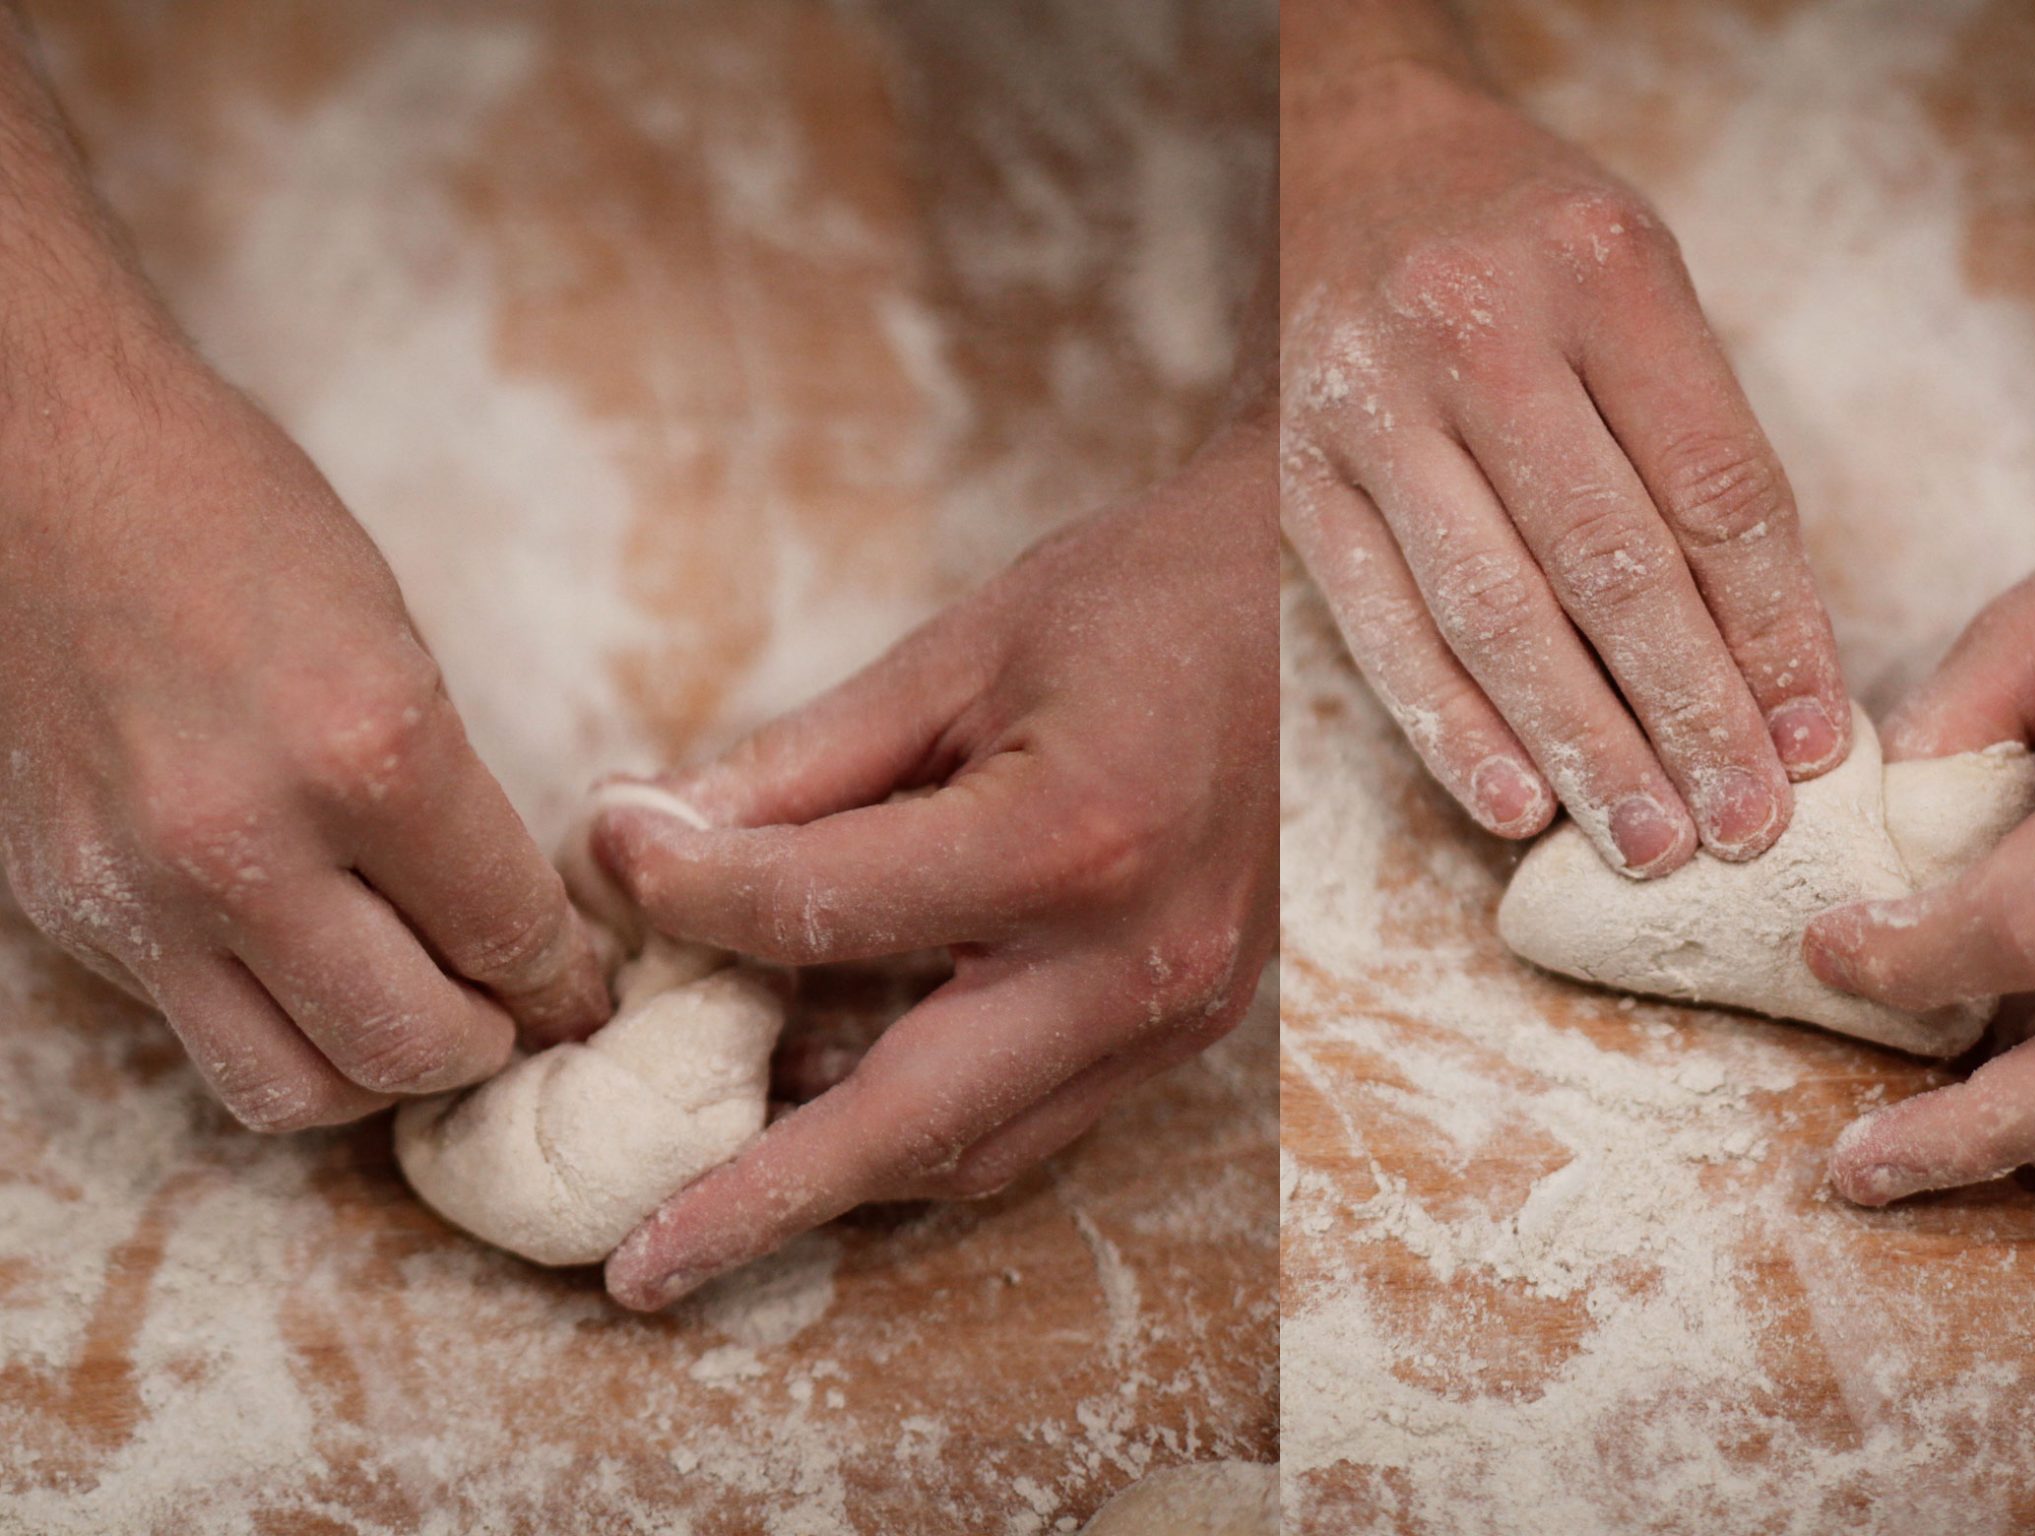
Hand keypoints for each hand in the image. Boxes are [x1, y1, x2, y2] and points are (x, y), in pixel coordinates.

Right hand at [0, 350, 609, 1131]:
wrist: (34, 467)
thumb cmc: (239, 526)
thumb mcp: (398, 647)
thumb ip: (453, 804)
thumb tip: (521, 937)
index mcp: (368, 754)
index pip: (506, 937)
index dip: (562, 980)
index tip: (581, 990)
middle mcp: (246, 843)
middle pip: (406, 1046)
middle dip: (484, 1047)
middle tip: (509, 1018)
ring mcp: (141, 890)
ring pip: (290, 1088)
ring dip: (373, 1073)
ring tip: (410, 1015)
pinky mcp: (67, 910)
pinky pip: (195, 1034)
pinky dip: (274, 1031)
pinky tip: (311, 979)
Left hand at [592, 422, 1277, 1308]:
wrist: (1318, 600)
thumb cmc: (1146, 595)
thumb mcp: (958, 651)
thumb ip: (803, 765)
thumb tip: (645, 836)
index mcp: (1071, 843)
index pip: (824, 909)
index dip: (688, 887)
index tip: (610, 851)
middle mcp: (1134, 962)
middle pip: (906, 1121)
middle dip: (757, 1198)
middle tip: (634, 1262)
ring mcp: (1178, 1012)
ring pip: (979, 1148)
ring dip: (842, 1174)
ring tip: (715, 1179)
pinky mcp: (1193, 1023)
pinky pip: (1040, 1114)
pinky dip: (930, 1125)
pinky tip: (841, 1094)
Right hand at [1281, 60, 1848, 875]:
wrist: (1340, 141)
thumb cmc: (1519, 229)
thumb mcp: (1634, 272)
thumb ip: (1692, 433)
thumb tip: (1766, 652)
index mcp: (1602, 267)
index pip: (1717, 491)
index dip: (1777, 634)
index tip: (1816, 743)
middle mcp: (1478, 328)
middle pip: (1611, 567)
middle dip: (1690, 717)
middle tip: (1747, 830)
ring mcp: (1369, 401)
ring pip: (1493, 613)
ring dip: (1582, 748)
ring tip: (1651, 845)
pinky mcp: (1290, 470)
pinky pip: (1379, 624)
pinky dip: (1450, 726)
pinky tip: (1517, 802)